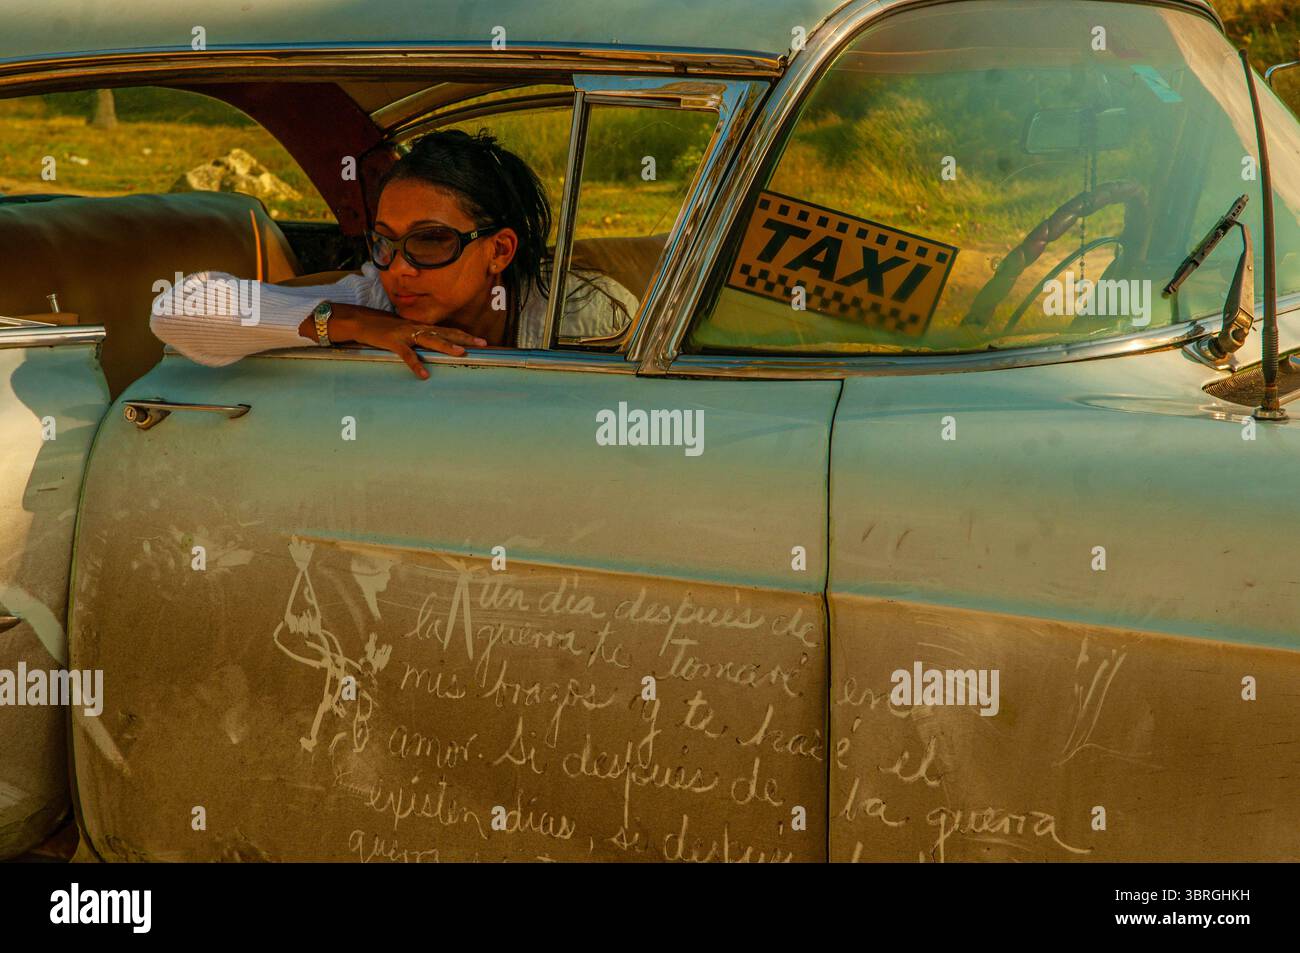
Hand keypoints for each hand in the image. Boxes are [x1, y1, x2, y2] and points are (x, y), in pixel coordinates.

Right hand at [317, 303, 486, 378]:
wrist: (361, 322)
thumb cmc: (385, 329)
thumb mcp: (406, 332)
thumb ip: (420, 339)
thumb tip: (435, 346)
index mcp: (422, 327)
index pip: (448, 330)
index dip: (465, 335)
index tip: (483, 341)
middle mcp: (417, 328)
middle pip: (445, 332)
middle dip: (464, 338)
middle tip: (482, 344)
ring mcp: (406, 334)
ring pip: (430, 340)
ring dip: (446, 346)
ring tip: (460, 353)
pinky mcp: (393, 342)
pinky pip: (407, 355)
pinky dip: (416, 365)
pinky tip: (424, 375)